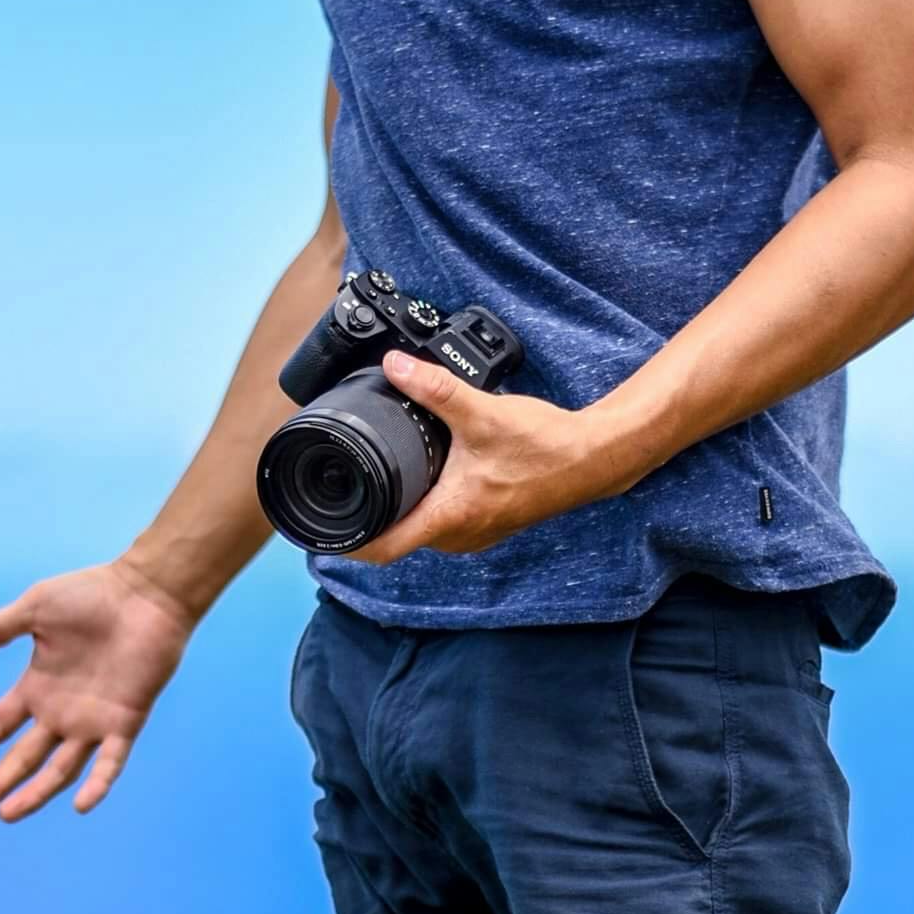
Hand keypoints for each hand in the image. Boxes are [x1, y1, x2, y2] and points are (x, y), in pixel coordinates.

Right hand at [0, 561, 196, 821]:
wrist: (146, 592)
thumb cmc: (92, 595)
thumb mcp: (34, 610)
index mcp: (38, 687)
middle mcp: (63, 712)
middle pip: (23, 757)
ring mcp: (94, 721)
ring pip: (60, 770)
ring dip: (35, 793)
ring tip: (8, 814)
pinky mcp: (126, 722)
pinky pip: (111, 761)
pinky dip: (98, 784)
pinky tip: (82, 806)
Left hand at [351, 358, 614, 562]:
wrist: (593, 459)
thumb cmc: (545, 446)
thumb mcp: (482, 412)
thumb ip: (434, 387)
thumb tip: (394, 366)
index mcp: (450, 517)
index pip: (382, 547)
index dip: (346, 542)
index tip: (321, 530)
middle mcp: (459, 535)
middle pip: (396, 539)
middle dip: (368, 518)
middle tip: (341, 490)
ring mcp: (475, 533)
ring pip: (420, 532)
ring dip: (398, 512)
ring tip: (376, 481)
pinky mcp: (488, 523)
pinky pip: (442, 524)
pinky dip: (425, 507)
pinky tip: (424, 479)